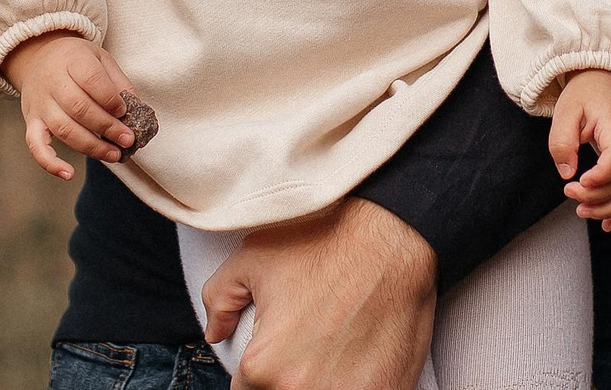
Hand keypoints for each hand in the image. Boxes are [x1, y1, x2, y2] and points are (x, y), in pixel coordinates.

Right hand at [3, 30, 151, 178]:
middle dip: (107, 127)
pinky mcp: (31, 121)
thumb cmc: (76, 61)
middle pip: (79, 108)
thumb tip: (137, 112)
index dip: (110, 99)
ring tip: (114, 155)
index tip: (124, 111)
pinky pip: (36, 145)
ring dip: (91, 146)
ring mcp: (40, 103)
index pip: (92, 80)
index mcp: (72, 60)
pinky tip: (68, 174)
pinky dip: (50, 163)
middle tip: (127, 140)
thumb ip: (118, 82)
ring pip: (63, 129)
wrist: (38, 58)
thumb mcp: (100, 59)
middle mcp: (52, 81)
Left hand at [198, 197, 435, 389]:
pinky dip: (358, 382)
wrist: (394, 234)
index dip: (258, 371)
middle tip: (308, 347)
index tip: (275, 354)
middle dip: (290, 378)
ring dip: (324, 382)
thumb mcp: (254, 258)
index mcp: (263, 367)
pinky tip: (362, 357)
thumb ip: (220, 299)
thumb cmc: (329, 243)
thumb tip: (216, 329)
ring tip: (336, 352)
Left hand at [549, 68, 610, 230]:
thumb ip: (562, 141)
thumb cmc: (585, 95)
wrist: (607, 82)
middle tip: (570, 196)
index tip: (576, 183)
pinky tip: (608, 223)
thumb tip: (567, 173)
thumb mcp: (565, 110)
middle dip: (598, 198)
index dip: (600, 177)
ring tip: (583, 212)